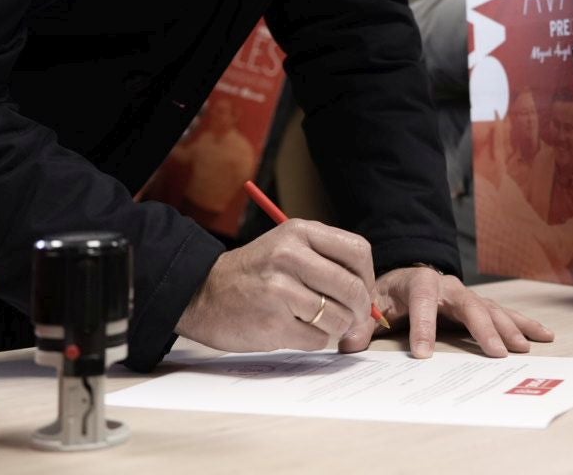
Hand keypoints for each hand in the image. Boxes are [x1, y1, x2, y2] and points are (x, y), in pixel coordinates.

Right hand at [176, 219, 377, 351]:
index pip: (358, 252)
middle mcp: (290, 256)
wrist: (202, 293)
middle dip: (361, 309)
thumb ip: (327, 260)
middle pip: (353, 288)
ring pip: (339, 317)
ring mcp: (280, 291)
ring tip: (317, 322)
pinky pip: (317, 340)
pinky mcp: (272, 324)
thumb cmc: (254, 273)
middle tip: (354, 318)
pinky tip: (295, 329)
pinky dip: (314, 340)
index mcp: (298, 232)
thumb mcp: (287, 246)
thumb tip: (370, 295)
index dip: (368, 276)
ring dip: (336, 327)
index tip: (363, 290)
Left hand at [338, 266, 555, 358]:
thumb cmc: (390, 292)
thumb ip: (362, 323)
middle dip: (483, 329)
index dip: (423, 327)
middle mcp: (448, 286)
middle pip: (469, 305)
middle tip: (497, 353)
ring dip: (510, 328)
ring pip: (492, 309)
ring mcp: (467, 294)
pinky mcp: (479, 304)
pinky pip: (504, 313)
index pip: (422, 302)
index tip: (423, 355)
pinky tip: (544, 335)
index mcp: (417, 283)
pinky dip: (523, 323)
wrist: (406, 273)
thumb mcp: (372, 303)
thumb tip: (347, 344)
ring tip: (526, 347)